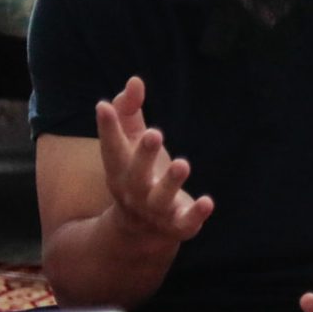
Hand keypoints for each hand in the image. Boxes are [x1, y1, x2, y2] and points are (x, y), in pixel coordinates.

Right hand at [96, 76, 213, 244]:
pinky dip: (196, 214)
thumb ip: (130, 113)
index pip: (111, 148)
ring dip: (171, 182)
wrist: (142, 230)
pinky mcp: (178, 225)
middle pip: (135, 174)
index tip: (104, 106)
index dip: (107, 128)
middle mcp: (134, 191)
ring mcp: (155, 210)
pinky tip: (208, 201)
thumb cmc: (138, 174)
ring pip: (160, 198)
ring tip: (182, 163)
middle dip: (143, 155)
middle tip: (155, 133)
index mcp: (120, 170)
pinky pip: (186, 222)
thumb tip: (135, 81)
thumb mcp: (131, 144)